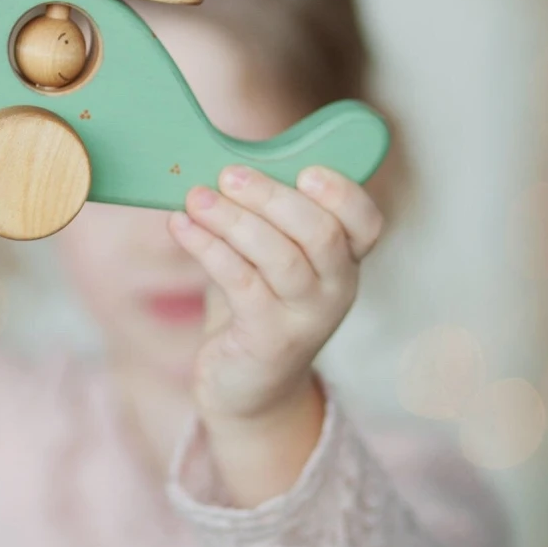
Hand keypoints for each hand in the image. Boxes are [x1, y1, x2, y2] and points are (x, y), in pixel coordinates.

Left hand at [169, 165, 383, 423]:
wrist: (249, 387)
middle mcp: (337, 288)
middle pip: (321, 233)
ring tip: (195, 198)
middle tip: (227, 174)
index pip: (366, 221)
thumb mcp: (272, 257)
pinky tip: (181, 227)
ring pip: (280, 258)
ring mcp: (307, 317)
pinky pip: (241, 284)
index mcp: (345, 259)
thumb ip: (264, 215)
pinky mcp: (269, 339)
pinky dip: (209, 249)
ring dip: (234, 221)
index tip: (306, 169)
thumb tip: (219, 159)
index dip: (343, 192)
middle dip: (272, 196)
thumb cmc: (257, 303)